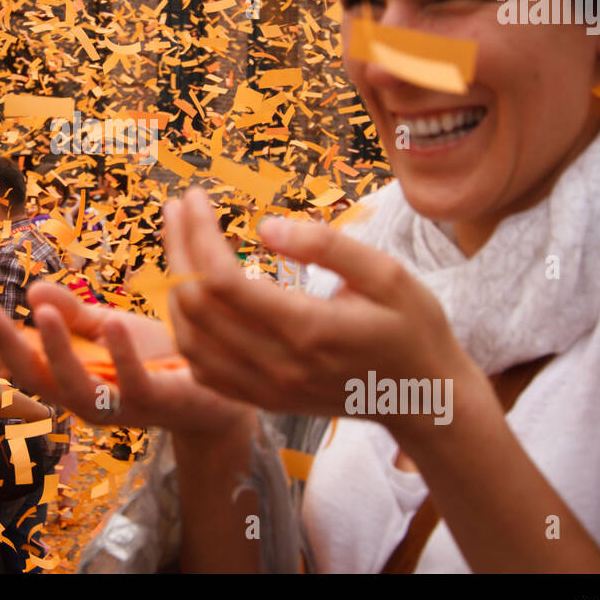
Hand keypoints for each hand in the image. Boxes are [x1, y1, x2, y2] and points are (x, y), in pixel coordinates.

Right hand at [0, 280, 252, 436]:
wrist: (221, 393)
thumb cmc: (158, 361)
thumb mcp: (110, 331)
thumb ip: (73, 315)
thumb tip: (32, 289)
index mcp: (69, 377)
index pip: (19, 352)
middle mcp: (85, 399)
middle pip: (34, 374)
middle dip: (3, 340)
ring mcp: (118, 406)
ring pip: (75, 387)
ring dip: (56, 348)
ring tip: (40, 311)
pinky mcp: (157, 402)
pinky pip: (133, 383)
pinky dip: (121, 354)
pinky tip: (112, 323)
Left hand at [163, 188, 482, 434]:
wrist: (425, 399)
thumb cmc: (413, 327)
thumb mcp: (388, 274)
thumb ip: (328, 246)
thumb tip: (265, 227)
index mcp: (308, 328)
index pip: (223, 280)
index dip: (198, 234)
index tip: (194, 198)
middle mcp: (278, 364)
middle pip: (197, 306)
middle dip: (178, 250)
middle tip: (178, 209)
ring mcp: (267, 389)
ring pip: (190, 340)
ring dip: (174, 289)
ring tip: (177, 243)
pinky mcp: (264, 401)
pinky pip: (203, 370)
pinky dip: (186, 331)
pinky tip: (190, 296)